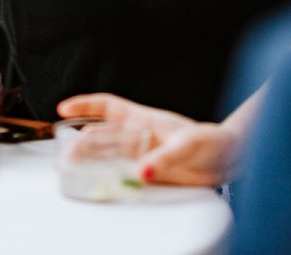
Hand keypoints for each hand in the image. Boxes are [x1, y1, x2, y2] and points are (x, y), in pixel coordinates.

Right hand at [56, 92, 241, 186]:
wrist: (227, 159)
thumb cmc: (211, 141)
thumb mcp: (187, 144)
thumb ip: (165, 157)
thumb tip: (142, 172)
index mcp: (144, 119)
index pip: (108, 106)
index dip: (85, 104)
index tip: (63, 107)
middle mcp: (139, 137)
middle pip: (101, 135)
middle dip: (80, 142)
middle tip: (65, 156)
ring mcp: (143, 155)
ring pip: (108, 156)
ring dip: (90, 161)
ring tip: (73, 170)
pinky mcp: (149, 174)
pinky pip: (121, 176)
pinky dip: (108, 179)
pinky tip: (100, 186)